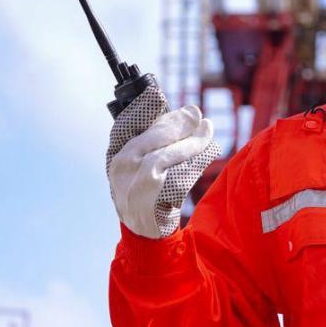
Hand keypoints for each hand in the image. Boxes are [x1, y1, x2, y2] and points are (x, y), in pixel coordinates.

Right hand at [107, 103, 215, 238]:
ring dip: (191, 142)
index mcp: (116, 154)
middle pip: (151, 138)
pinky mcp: (150, 201)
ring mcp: (133, 185)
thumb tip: (192, 111)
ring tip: (208, 130)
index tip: (157, 94)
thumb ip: (160, 139)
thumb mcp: (143, 163)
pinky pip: (177, 177)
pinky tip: (209, 150)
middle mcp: (120, 168)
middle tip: (197, 115)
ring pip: (164, 157)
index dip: (142, 107)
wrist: (144, 232)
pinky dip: (196, 162)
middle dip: (178, 123)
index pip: (126, 124)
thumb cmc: (147, 190)